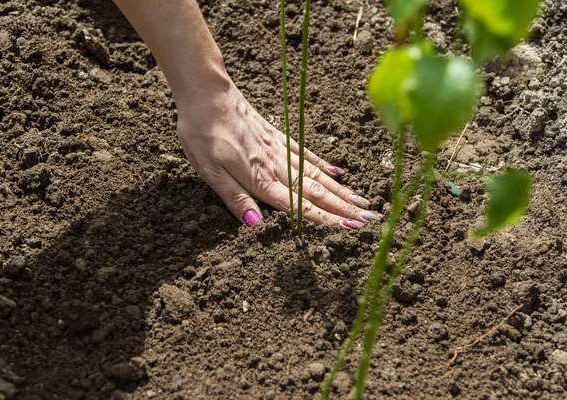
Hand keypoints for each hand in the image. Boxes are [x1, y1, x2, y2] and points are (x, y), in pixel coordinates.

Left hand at [176, 79, 381, 227]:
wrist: (206, 93)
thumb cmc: (202, 133)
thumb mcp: (209, 171)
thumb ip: (234, 198)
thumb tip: (256, 224)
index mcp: (260, 178)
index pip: (300, 205)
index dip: (326, 219)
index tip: (352, 228)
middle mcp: (277, 165)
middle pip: (317, 191)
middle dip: (345, 208)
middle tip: (370, 219)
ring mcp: (280, 149)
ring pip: (317, 174)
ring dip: (341, 190)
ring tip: (363, 201)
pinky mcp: (278, 136)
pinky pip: (307, 153)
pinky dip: (324, 165)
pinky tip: (338, 173)